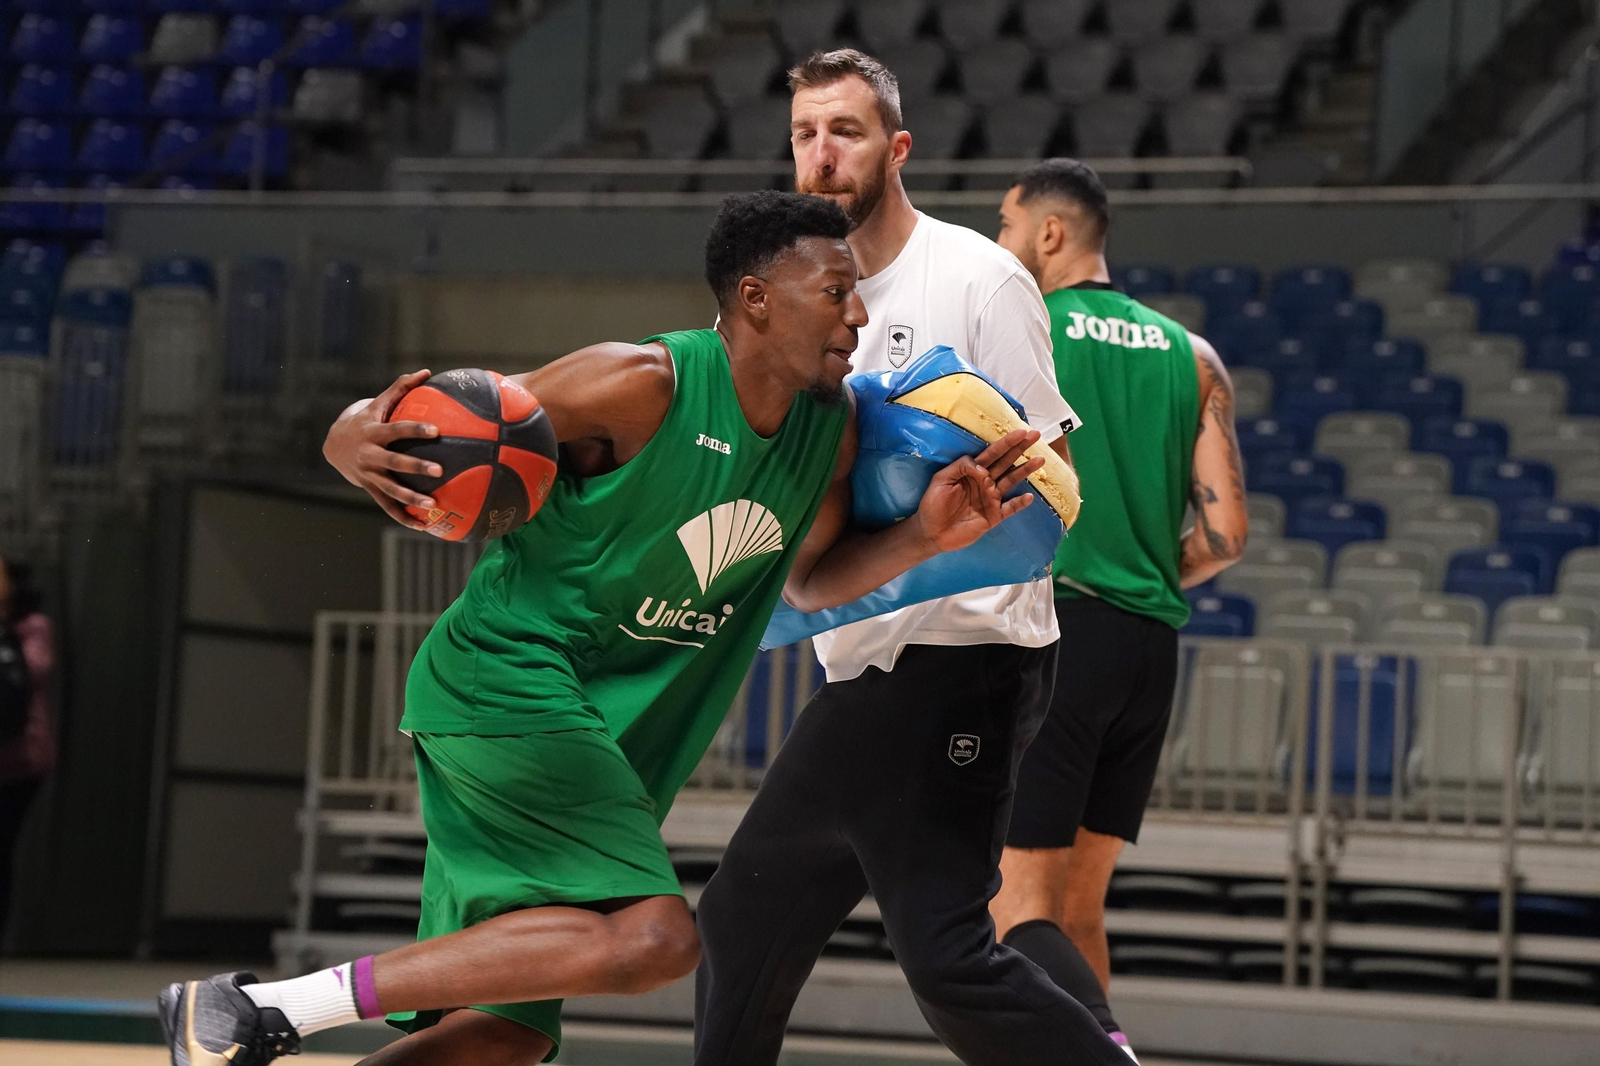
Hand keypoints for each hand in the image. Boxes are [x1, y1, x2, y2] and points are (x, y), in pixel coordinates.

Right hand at [322, 369, 440, 529]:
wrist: (333, 445)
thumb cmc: (365, 420)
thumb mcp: (379, 404)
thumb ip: (402, 388)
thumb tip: (427, 372)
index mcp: (374, 433)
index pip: (397, 430)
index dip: (415, 429)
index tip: (436, 430)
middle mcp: (370, 455)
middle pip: (394, 463)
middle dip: (416, 467)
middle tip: (440, 470)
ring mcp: (369, 475)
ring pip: (391, 490)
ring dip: (412, 499)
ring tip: (434, 505)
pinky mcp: (371, 489)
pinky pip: (388, 507)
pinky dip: (404, 517)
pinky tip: (424, 526)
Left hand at [913, 428, 1045, 553]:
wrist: (931, 532)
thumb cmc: (933, 504)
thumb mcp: (941, 480)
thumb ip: (960, 467)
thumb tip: (981, 465)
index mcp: (973, 471)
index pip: (992, 453)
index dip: (1006, 442)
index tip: (1021, 432)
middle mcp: (985, 482)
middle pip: (1006, 462)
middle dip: (1020, 448)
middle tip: (1036, 435)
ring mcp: (991, 499)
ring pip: (1012, 481)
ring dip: (1025, 470)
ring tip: (1040, 459)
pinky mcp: (994, 516)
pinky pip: (1010, 508)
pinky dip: (1019, 503)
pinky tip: (1029, 496)